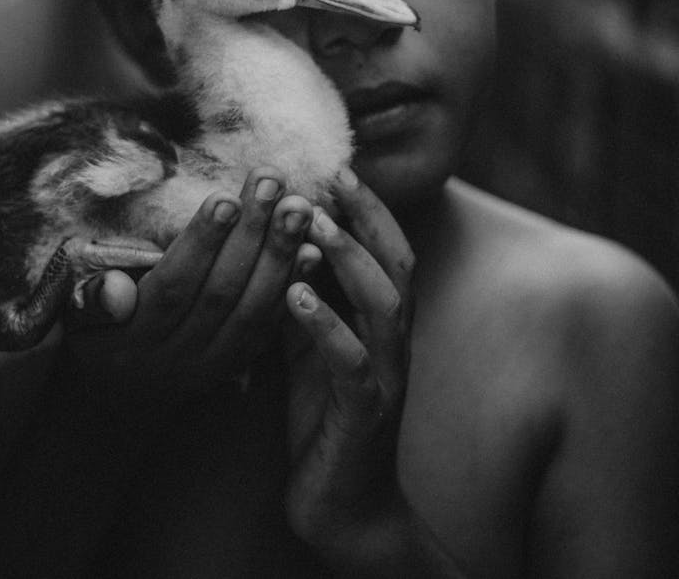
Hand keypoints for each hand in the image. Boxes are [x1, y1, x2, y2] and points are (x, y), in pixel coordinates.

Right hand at [63, 166, 313, 414]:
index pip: (174, 287)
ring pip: (253, 310)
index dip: (201, 244)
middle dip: (251, 233)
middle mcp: (177, 356)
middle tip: (273, 182)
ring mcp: (212, 364)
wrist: (120, 395)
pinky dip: (295, 286)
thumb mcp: (79, 316)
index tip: (226, 198)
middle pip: (222, 293)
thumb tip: (113, 287)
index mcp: (134, 337)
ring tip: (299, 205)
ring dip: (280, 254)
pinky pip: (271, 326)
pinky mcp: (239, 364)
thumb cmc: (97, 330)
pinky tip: (314, 249)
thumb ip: (92, 299)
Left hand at [284, 170, 414, 563]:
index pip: (389, 251)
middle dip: (368, 217)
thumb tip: (280, 248)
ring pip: (385, 304)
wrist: (345, 510)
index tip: (337, 167)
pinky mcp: (366, 414)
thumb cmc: (325, 421)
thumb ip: (304, 301)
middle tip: (332, 178)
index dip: (368, 209)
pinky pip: (353, 363)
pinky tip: (297, 296)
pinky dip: (327, 324)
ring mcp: (385, 377)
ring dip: (351, 258)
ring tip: (313, 224)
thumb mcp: (308, 350)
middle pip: (399, 263)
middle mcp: (394, 342)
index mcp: (381, 324)